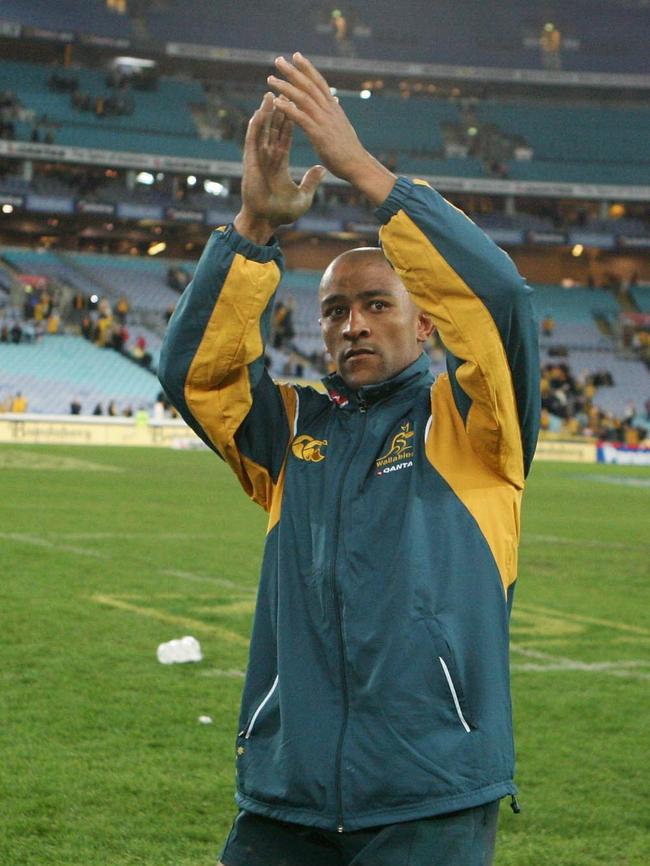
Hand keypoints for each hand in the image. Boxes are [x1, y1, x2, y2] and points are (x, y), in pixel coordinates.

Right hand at [234, 92, 325, 243]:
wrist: (266, 221)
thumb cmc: (281, 212)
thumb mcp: (303, 196)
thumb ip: (311, 181)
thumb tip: (321, 169)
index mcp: (279, 162)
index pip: (286, 135)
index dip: (292, 118)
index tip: (298, 102)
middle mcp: (268, 156)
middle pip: (274, 127)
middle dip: (279, 109)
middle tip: (284, 89)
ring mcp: (258, 158)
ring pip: (263, 130)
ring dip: (266, 112)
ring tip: (271, 93)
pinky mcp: (251, 162)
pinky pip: (253, 141)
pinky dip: (256, 126)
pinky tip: (259, 112)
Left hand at [268, 53, 395, 204]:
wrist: (358, 165)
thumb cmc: (349, 149)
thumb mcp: (341, 125)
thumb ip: (335, 112)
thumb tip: (335, 100)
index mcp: (334, 107)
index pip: (319, 82)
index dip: (308, 68)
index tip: (296, 55)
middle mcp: (329, 110)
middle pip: (309, 85)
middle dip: (293, 71)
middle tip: (278, 60)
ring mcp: (324, 122)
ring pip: (303, 98)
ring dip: (286, 87)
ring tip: (270, 79)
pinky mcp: (319, 135)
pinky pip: (301, 118)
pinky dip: (288, 108)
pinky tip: (276, 102)